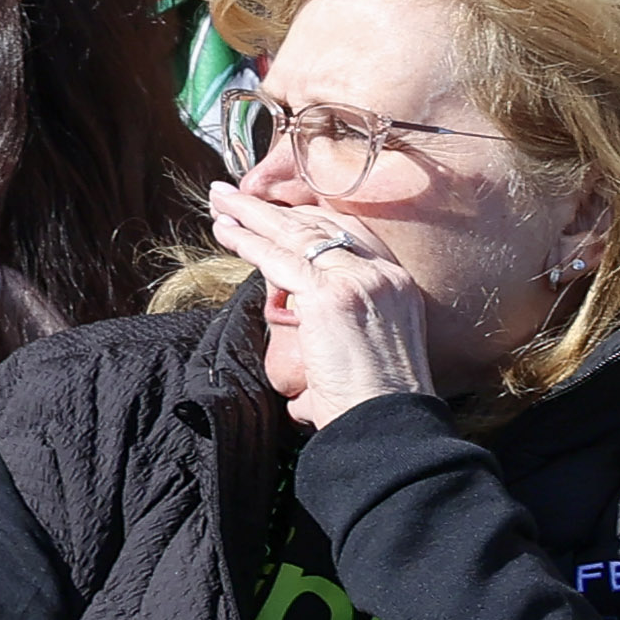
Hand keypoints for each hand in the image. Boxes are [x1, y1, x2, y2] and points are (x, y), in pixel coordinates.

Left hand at [208, 180, 443, 425]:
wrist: (386, 424)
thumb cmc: (372, 407)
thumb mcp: (366, 359)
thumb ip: (337, 344)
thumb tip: (301, 368)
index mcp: (400, 287)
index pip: (353, 235)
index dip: (311, 219)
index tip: (279, 212)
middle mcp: (384, 276)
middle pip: (322, 225)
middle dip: (277, 209)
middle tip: (240, 196)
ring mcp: (359, 280)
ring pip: (295, 234)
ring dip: (252, 215)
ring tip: (220, 202)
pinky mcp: (329, 294)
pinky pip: (276, 258)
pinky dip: (246, 241)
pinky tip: (224, 231)